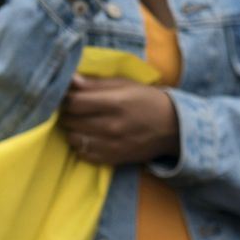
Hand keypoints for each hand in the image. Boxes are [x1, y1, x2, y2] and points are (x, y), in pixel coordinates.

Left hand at [59, 76, 178, 164]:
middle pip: (70, 120)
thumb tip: (70, 80)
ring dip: (74, 129)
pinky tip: (91, 136)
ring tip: (83, 123)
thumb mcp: (126, 85)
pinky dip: (82, 144)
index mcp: (116, 102)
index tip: (69, 96)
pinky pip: (83, 153)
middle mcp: (112, 126)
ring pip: (73, 138)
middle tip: (77, 108)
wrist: (173, 127)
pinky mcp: (113, 159)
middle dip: (68, 112)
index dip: (66, 98)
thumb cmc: (148, 100)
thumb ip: (96, 84)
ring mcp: (111, 145)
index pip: (74, 102)